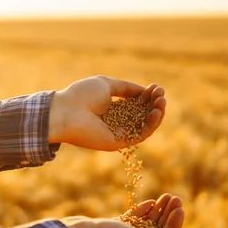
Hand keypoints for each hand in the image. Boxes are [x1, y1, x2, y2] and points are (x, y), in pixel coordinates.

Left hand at [48, 76, 165, 150]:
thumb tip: (144, 91)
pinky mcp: (119, 142)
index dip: (147, 95)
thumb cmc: (81, 95)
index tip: (156, 87)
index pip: (135, 103)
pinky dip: (151, 124)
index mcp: (110, 108)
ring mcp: (117, 132)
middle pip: (142, 114)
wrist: (66, 112)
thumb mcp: (106, 84)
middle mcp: (115, 121)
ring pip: (144, 125)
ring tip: (162, 101)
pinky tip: (156, 112)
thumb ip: (126, 88)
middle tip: (161, 93)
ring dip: (156, 113)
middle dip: (153, 103)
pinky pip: (140, 135)